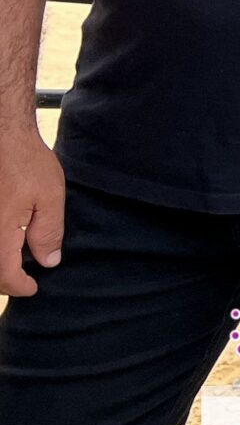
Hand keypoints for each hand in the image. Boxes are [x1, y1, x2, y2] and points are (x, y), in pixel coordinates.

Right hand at [0, 126, 64, 297]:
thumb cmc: (26, 162)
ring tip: (14, 263)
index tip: (33, 287)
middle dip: (5, 280)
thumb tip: (48, 261)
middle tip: (24, 278)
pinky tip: (6, 241)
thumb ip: (48, 232)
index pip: (4, 276)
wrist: (2, 136)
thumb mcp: (49, 197)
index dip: (20, 287)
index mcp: (0, 231)